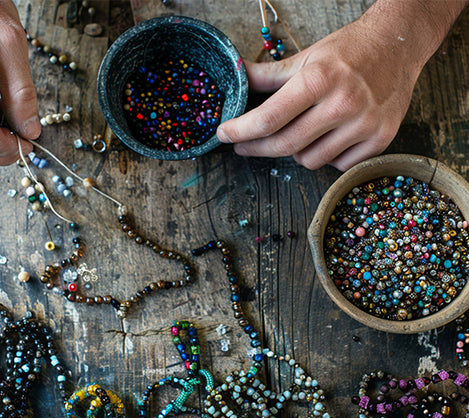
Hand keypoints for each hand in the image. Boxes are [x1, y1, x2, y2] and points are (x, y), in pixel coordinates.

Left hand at [217, 1, 467, 170]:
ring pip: (309, 160)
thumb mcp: (306, 56)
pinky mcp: (380, 140)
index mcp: (319, 80)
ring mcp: (364, 125)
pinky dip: (325, 155)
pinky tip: (328, 137)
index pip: (269, 118)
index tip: (224, 135)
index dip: (241, 131)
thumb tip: (237, 78)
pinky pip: (336, 165)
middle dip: (256, 148)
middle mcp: (343, 104)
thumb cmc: (349, 50)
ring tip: (299, 131)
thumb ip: (269, 75)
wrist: (399, 46)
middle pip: (285, 145)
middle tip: (242, 146)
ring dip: (295, 151)